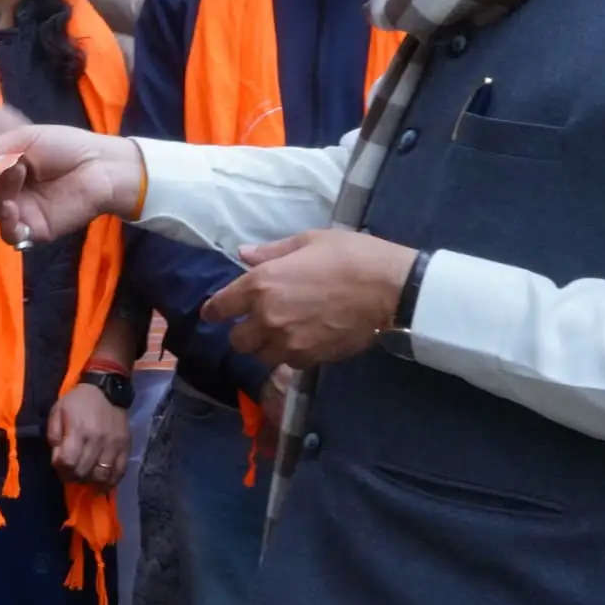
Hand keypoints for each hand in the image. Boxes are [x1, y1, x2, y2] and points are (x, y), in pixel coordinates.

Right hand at [0, 124, 145, 245]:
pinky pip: (11, 234)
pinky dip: (6, 223)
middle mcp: (8, 194)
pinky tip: (12, 207)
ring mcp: (21, 213)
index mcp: (3, 171)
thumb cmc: (64, 146)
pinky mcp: (35, 230)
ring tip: (14, 176)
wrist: (100, 164)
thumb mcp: (23, 140)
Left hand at [47, 382, 129, 488]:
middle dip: (72, 476)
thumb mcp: (57, 411)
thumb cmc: (78, 401)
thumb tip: (57, 458)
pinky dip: (110, 482)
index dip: (60, 469)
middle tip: (70, 473)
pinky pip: (119, 472)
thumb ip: (54, 436)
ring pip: (101, 476)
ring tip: (85, 476)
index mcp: (78, 431)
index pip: (67, 462)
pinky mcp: (125, 447)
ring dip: (90, 481)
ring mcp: (113, 445)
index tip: (59, 466)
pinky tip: (102, 483)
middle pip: (83, 472)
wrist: (107, 389)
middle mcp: (97, 440)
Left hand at [199, 231, 414, 369]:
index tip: (216, 311)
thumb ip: (271, 252)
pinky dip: (289, 356)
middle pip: (236, 340)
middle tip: (257, 322)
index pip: (220, 307)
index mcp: (261, 283)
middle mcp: (267, 317)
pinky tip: (302, 342)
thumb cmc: (351, 256)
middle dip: (243, 331)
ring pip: (260, 356)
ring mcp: (287, 342)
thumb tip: (243, 254)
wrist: (390, 289)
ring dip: (264, 347)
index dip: (215, 310)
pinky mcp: (309, 359)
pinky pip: (286, 364)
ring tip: (280, 334)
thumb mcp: (309, 241)